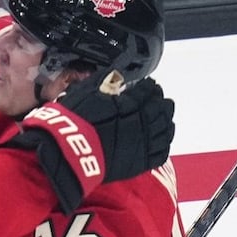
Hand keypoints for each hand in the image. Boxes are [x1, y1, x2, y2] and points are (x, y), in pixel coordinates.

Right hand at [3, 69, 174, 213]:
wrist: (69, 151)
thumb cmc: (74, 120)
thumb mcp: (85, 92)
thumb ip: (103, 81)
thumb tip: (115, 75)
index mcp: (130, 103)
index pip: (147, 91)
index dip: (149, 87)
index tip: (149, 85)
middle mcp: (142, 122)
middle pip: (161, 109)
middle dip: (161, 102)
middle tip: (159, 99)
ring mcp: (144, 143)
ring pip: (165, 130)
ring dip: (166, 121)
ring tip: (164, 117)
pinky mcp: (141, 162)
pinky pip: (161, 153)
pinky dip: (164, 144)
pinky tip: (162, 140)